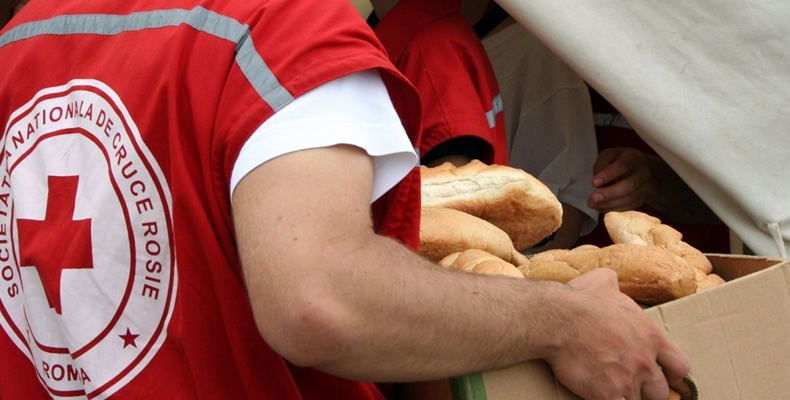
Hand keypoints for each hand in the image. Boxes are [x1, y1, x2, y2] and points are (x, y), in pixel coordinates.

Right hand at [546, 269, 689, 399]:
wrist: (557, 319)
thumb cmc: (580, 299)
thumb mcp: (603, 281)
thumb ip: (615, 285)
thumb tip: (611, 280)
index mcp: (651, 336)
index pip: (680, 366)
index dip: (670, 373)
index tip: (661, 374)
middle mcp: (644, 361)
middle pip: (660, 391)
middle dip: (646, 389)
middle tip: (631, 384)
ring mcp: (626, 381)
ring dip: (623, 395)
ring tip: (609, 386)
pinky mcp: (605, 395)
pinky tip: (597, 393)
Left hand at [587, 147, 651, 212]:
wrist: (642, 168)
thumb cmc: (619, 160)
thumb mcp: (609, 155)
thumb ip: (602, 165)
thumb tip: (597, 183)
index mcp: (633, 158)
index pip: (623, 166)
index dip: (608, 175)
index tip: (594, 183)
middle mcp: (642, 173)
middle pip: (630, 186)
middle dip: (610, 194)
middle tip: (593, 198)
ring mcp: (644, 188)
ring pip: (629, 199)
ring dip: (609, 204)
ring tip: (593, 204)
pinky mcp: (641, 199)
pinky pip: (629, 207)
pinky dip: (614, 209)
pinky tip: (601, 208)